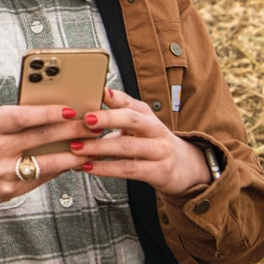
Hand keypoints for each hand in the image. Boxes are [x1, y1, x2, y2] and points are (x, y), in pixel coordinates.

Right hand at [0, 104, 100, 206]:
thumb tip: (58, 112)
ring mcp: (3, 171)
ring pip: (46, 163)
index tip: (70, 110)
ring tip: (91, 147)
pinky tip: (74, 163)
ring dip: (73, 155)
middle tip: (92, 126)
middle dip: (71, 131)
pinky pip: (42, 178)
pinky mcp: (10, 190)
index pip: (22, 116)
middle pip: (40, 138)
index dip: (47, 112)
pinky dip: (61, 170)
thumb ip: (21, 119)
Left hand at [70, 87, 212, 193]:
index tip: (99, 91)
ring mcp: (159, 150)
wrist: (185, 167)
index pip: (130, 101)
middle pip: (132, 119)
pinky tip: (89, 166)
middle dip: (107, 118)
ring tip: (77, 147)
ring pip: (127, 146)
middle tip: (85, 119)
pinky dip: (107, 168)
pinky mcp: (159, 171)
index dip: (115, 96)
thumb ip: (113, 119)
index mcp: (145, 114)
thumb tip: (78, 115)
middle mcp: (154, 128)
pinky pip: (129, 169)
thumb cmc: (152, 143)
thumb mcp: (137, 127)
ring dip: (99, 147)